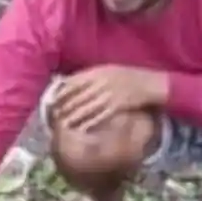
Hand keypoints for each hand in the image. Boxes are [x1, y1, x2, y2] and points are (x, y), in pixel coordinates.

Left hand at [51, 65, 166, 130]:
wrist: (150, 83)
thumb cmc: (126, 76)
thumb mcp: (107, 70)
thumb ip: (88, 76)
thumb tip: (65, 82)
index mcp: (98, 72)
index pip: (74, 82)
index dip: (61, 93)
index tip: (51, 102)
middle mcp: (102, 82)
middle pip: (78, 97)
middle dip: (64, 108)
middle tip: (53, 117)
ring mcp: (110, 94)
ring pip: (87, 108)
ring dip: (74, 118)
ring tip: (62, 125)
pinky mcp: (118, 105)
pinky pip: (101, 116)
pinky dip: (90, 124)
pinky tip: (81, 130)